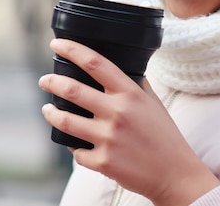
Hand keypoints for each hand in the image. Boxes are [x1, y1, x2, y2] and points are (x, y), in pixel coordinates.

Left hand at [39, 38, 219, 205]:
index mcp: (130, 94)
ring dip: (51, 113)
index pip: (95, 63)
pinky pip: (76, 152)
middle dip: (51, 82)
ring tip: (47, 110)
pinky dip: (73, 147)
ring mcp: (108, 138)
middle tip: (44, 81)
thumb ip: (135, 84)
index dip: (72, 50)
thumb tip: (121, 67)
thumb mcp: (153, 102)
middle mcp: (117, 113)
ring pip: (65, 121)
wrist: (175, 174)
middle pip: (72, 89)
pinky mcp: (103, 162)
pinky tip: (73, 143)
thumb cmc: (164, 136)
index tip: (57, 44)